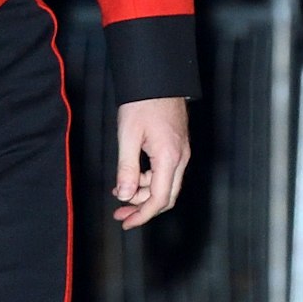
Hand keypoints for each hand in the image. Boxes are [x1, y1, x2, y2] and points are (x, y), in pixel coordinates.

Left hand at [112, 97, 189, 229]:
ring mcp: (182, 153)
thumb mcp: (128, 136)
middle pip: (166, 197)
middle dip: (143, 208)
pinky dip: (149, 180)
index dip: (142, 215)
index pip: (159, 199)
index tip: (126, 222)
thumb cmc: (142, 103)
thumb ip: (127, 168)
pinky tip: (131, 177)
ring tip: (120, 193)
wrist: (158, 79)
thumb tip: (125, 196)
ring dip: (144, 193)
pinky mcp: (178, 147)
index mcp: (169, 158)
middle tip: (121, 213)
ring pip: (166, 185)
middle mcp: (181, 159)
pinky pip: (166, 173)